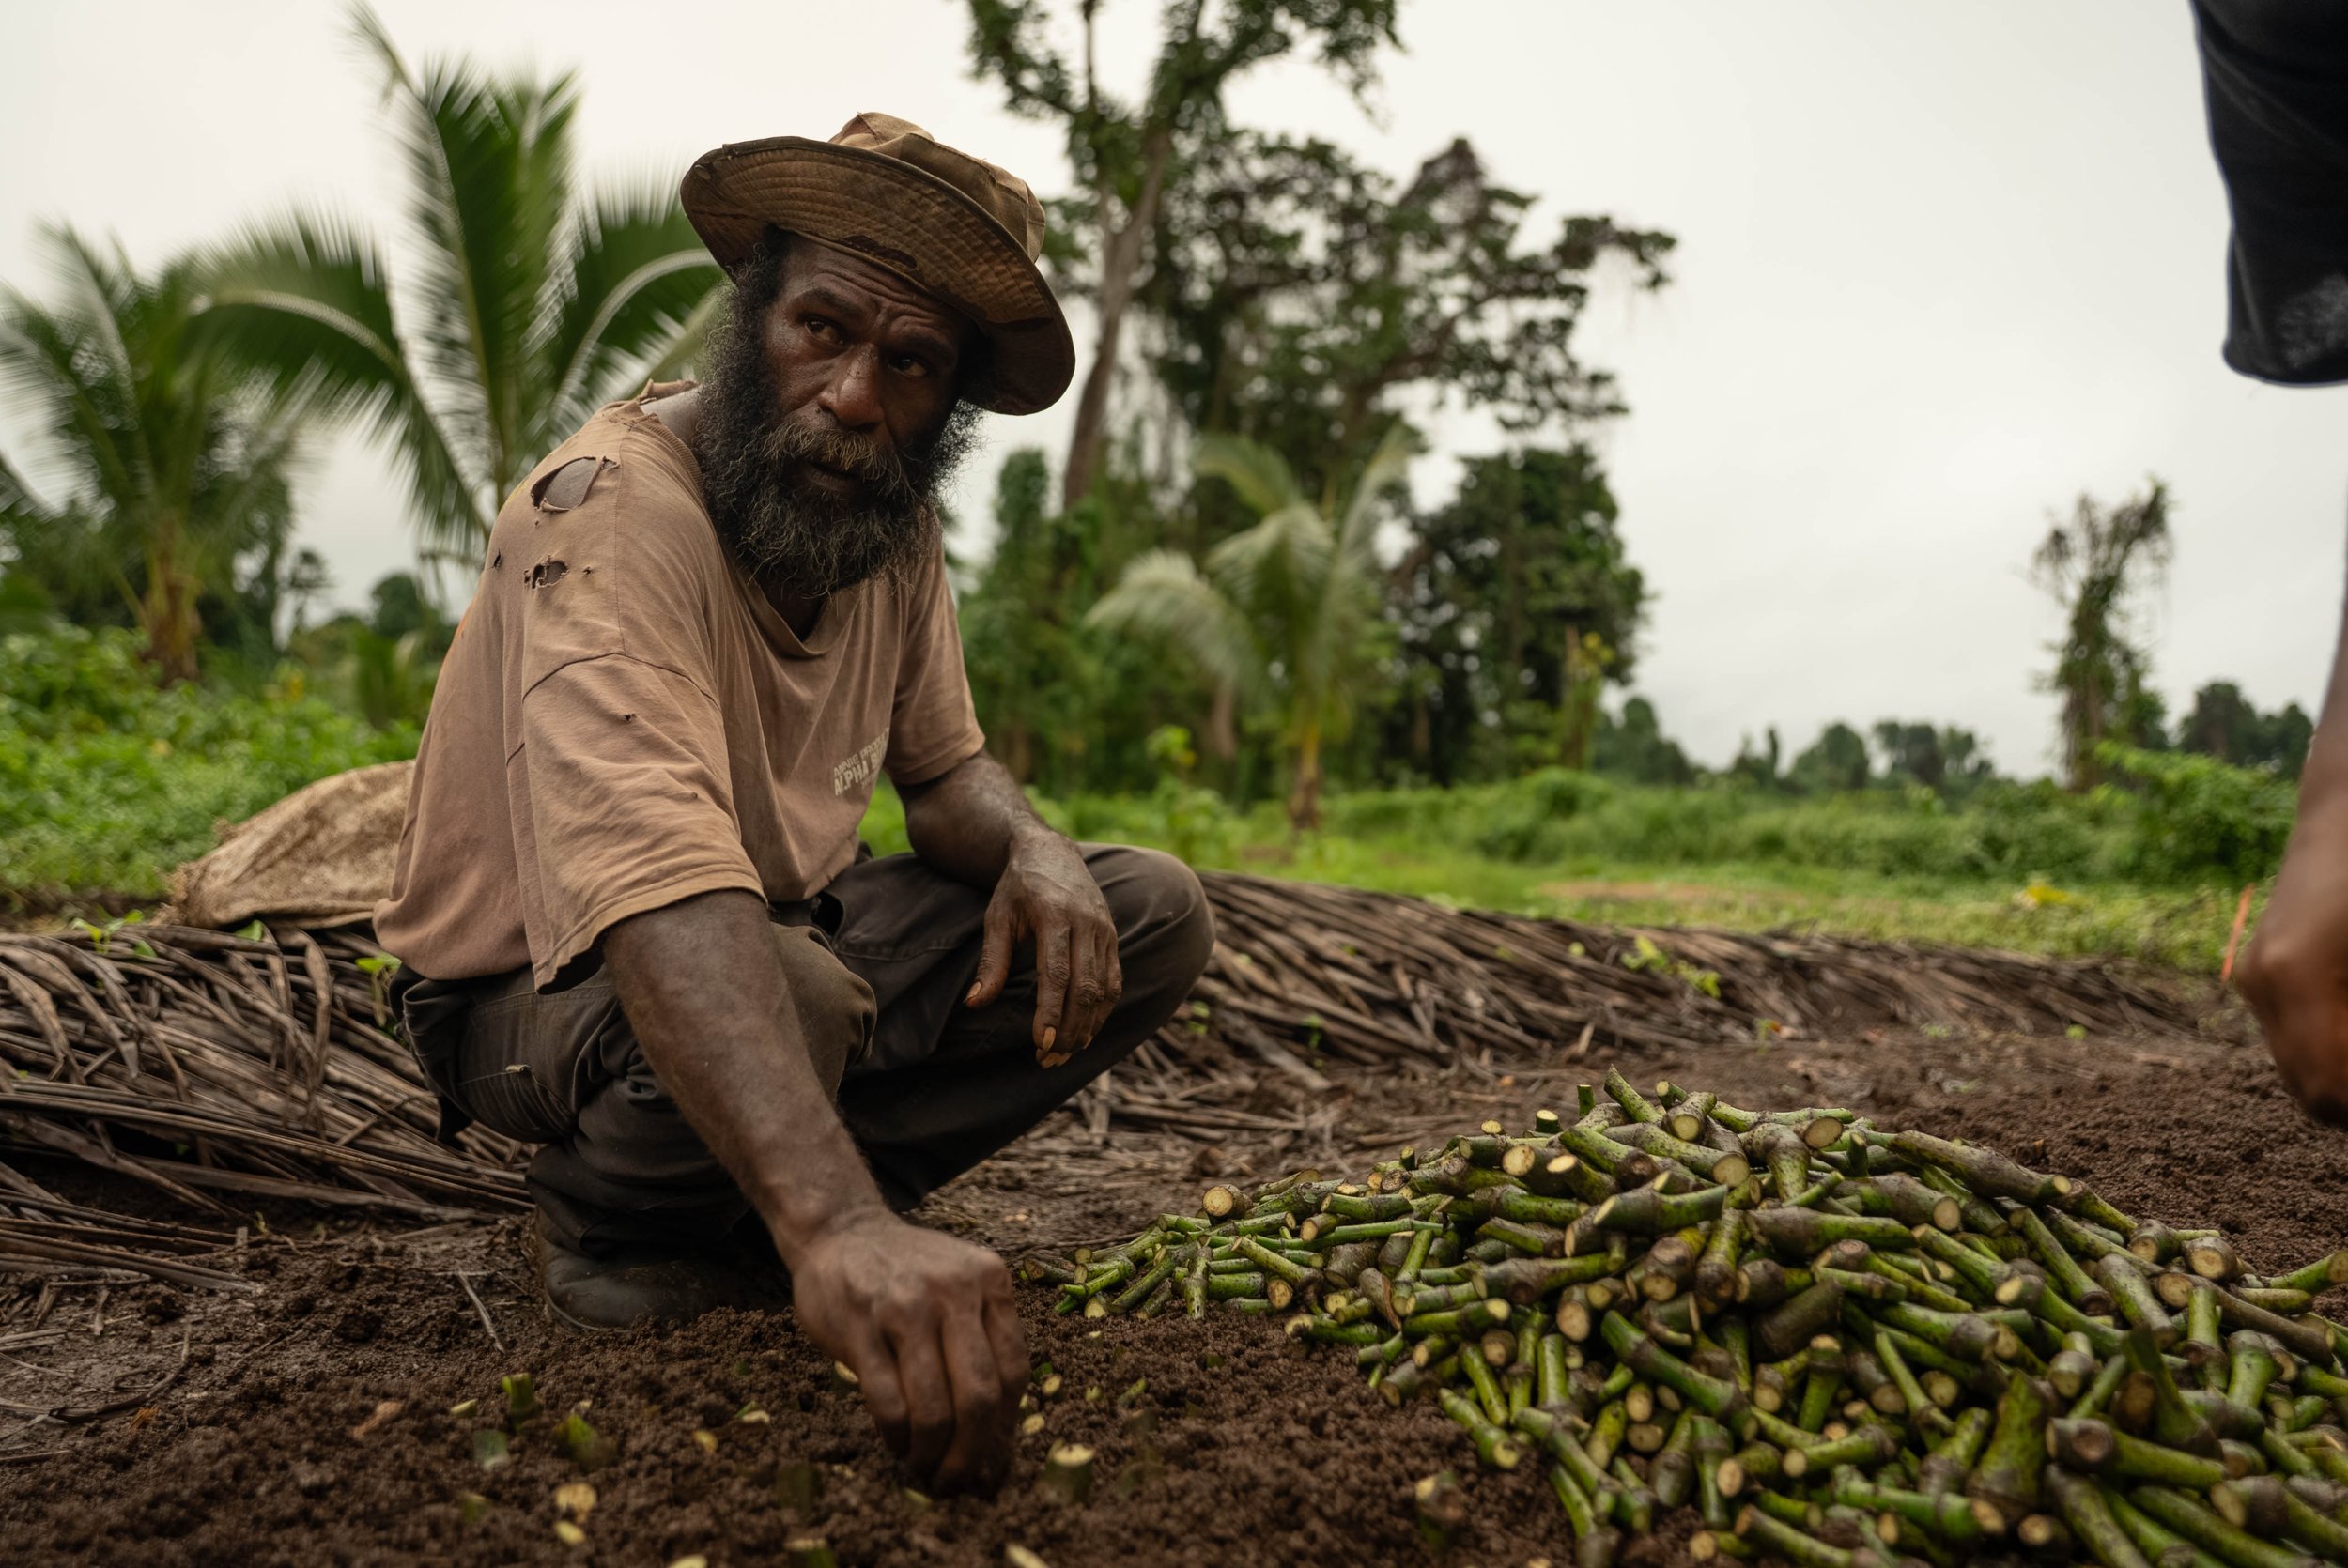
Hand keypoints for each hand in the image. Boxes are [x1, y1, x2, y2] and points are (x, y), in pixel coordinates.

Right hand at [786, 1212, 1025, 1490]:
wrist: (842, 1232)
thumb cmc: (908, 1274)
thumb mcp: (960, 1287)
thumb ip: (982, 1343)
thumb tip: (1000, 1439)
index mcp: (990, 1280)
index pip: (1013, 1371)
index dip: (1004, 1427)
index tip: (990, 1457)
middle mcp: (954, 1290)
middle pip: (978, 1396)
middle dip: (970, 1453)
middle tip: (956, 1481)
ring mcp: (906, 1306)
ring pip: (934, 1407)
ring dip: (931, 1453)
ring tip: (924, 1468)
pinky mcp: (861, 1326)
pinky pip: (888, 1402)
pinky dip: (897, 1436)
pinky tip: (897, 1443)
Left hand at [965, 831, 1120, 1065]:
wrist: (1050, 852)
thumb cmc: (1017, 888)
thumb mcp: (997, 918)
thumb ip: (990, 962)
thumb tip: (975, 1004)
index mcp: (1055, 915)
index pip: (1058, 973)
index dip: (1052, 1011)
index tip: (1042, 1043)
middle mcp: (1087, 923)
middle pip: (1085, 987)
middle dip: (1070, 1028)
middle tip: (1049, 1059)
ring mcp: (1105, 930)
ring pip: (1104, 989)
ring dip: (1088, 1026)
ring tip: (1066, 1054)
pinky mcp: (1113, 937)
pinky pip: (1113, 981)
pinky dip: (1102, 1011)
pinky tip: (1085, 1032)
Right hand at [2238, 794, 2347, 1125]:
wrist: (2347, 807)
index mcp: (2296, 977)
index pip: (2328, 1090)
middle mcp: (2262, 983)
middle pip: (2307, 1088)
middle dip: (2346, 1098)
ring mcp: (2253, 975)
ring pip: (2296, 1065)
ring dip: (2339, 1073)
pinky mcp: (2258, 969)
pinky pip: (2290, 1034)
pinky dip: (2328, 1047)